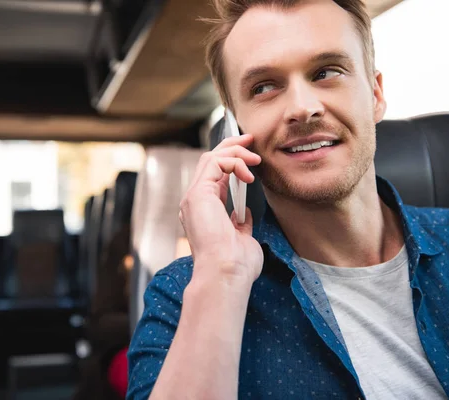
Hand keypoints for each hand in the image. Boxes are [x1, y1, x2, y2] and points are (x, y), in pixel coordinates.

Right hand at [179, 134, 263, 283]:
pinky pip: (215, 163)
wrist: (226, 273)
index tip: (251, 156)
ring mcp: (194, 197)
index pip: (214, 176)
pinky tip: (248, 175)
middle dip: (232, 146)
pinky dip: (234, 162)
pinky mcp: (198, 194)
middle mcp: (195, 202)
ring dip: (235, 151)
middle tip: (251, 139)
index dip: (232, 161)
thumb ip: (240, 224)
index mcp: (204, 211)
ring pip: (210, 157)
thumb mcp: (242, 238)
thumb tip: (244, 215)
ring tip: (254, 157)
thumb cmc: (235, 264)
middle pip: (209, 161)